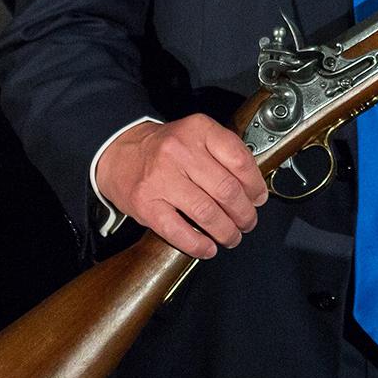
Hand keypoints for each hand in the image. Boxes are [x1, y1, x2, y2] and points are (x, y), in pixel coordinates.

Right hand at [97, 115, 266, 258]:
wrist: (119, 153)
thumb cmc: (165, 149)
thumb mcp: (196, 136)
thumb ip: (224, 154)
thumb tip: (253, 189)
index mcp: (198, 130)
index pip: (239, 159)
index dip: (255, 184)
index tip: (258, 198)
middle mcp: (180, 151)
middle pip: (226, 190)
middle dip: (244, 213)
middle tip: (248, 222)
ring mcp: (161, 178)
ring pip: (207, 213)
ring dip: (226, 231)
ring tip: (232, 237)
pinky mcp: (145, 203)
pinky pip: (178, 230)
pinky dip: (198, 244)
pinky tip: (208, 248)